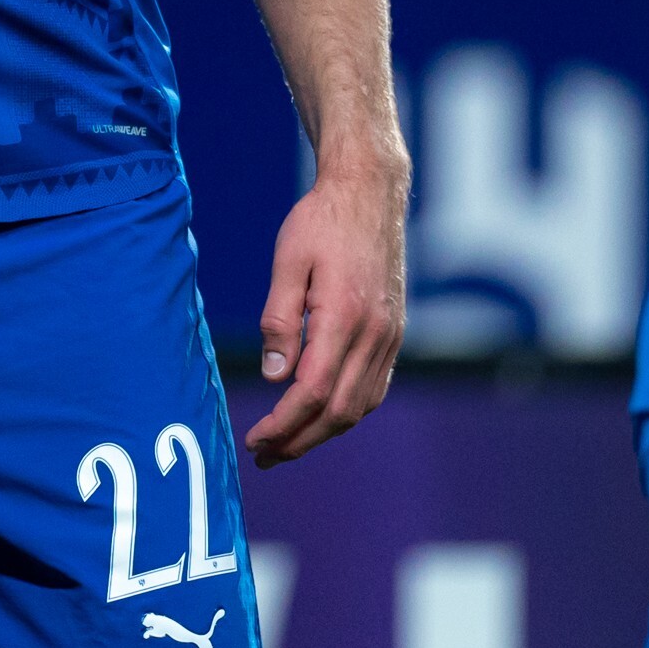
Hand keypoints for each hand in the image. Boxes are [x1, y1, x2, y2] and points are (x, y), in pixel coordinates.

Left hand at [244, 148, 408, 467]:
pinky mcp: (394, 334)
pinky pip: (374, 389)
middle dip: (299, 441)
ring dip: (322, 433)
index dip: (282, 425)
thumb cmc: (321, 221)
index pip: (311, 392)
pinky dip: (346, 412)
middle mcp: (374, 334)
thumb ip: (278, 320)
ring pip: (358, 406)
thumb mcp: (287, 261)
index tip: (254, 439)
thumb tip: (273, 377)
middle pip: (337, 411)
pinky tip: (320, 416)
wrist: (370, 193)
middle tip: (263, 454)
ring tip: (286, 443)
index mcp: (344, 317)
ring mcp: (390, 336)